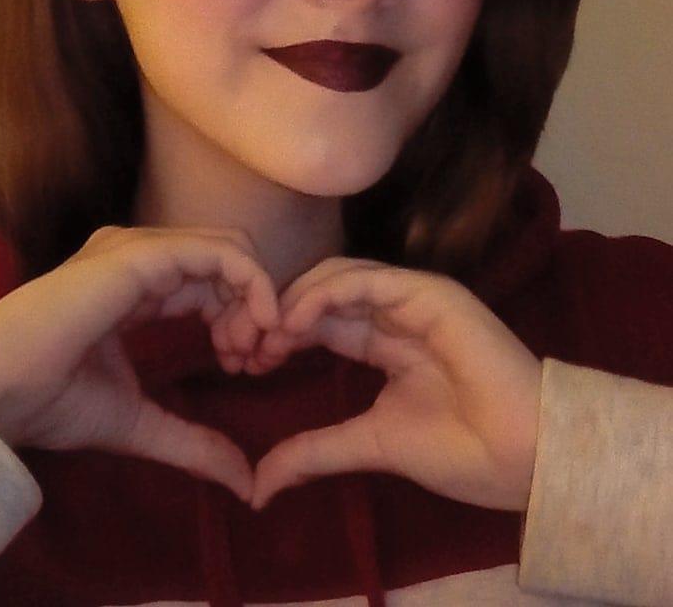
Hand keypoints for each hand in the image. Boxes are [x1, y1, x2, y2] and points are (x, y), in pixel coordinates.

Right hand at [0, 227, 277, 502]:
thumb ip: (193, 442)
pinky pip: (219, 253)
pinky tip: (252, 327)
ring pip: (230, 250)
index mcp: (138, 283)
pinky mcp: (142, 254)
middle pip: (228, 262)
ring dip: (255, 298)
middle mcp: (142, 256)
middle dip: (254, 308)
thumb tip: (247, 484)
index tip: (243, 368)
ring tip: (244, 352)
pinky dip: (251, 284)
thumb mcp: (139, 423)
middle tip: (254, 362)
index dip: (240, 318)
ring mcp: (141, 249)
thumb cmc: (51, 401)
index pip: (211, 281)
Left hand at [230, 258, 541, 511]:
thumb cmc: (459, 451)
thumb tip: (258, 486)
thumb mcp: (369, 444)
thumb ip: (315, 451)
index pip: (320, 322)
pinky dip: (325, 294)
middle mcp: (395, 313)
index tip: (244, 362)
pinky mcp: (428, 292)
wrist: (522, 456)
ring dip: (295, 301)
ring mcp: (412, 297)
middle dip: (278, 314)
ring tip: (266, 336)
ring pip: (338, 277)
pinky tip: (296, 322)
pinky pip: (366, 279)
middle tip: (242, 345)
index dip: (281, 335)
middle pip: (322, 294)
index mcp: (384, 342)